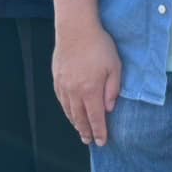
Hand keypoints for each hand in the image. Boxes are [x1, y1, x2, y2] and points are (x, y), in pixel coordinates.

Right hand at [52, 19, 122, 146]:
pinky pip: (62, 101)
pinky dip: (67, 110)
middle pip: (80, 118)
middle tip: (90, 141)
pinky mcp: (57, 79)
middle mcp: (74, 92)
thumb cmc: (99, 45)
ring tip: (81, 131)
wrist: (75, 29)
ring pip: (69, 111)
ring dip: (75, 123)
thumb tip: (109, 109)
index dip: (99, 132)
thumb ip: (113, 89)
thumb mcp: (114, 66)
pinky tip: (71, 113)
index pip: (95, 118)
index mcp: (90, 90)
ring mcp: (63, 86)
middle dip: (86, 131)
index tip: (102, 142)